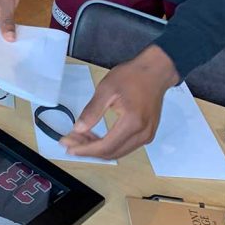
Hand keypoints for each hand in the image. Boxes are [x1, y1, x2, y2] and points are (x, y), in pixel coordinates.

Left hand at [60, 45, 178, 159]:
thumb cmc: (132, 76)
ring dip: (97, 148)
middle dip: (88, 150)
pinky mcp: (147, 133)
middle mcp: (143, 134)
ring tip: (79, 138)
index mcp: (133, 123)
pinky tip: (95, 136)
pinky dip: (108, 144)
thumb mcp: (106, 89)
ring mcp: (147, 135)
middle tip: (70, 142)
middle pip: (111, 153)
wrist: (155, 71)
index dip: (85, 150)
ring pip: (118, 152)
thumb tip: (78, 129)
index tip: (69, 148)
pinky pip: (125, 146)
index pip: (105, 147)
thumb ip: (92, 111)